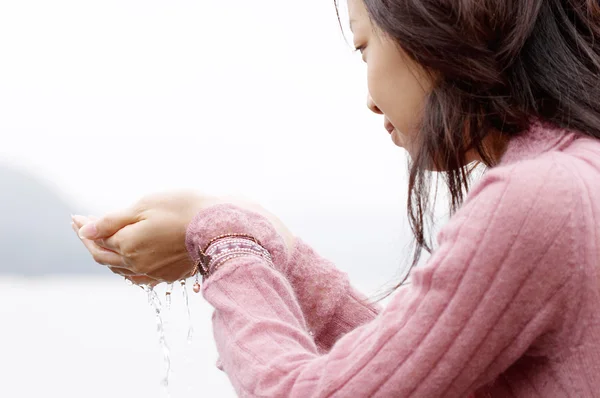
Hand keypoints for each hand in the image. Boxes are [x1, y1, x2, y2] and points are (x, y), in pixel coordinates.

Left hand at [71, 191, 295, 284]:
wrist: (218, 225)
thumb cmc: (181, 208)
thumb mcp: (143, 206)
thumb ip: (111, 221)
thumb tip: (84, 230)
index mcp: (127, 244)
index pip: (95, 240)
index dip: (83, 228)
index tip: (75, 218)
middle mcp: (137, 263)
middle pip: (104, 257)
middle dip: (91, 242)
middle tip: (83, 227)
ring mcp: (154, 272)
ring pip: (121, 269)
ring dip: (108, 256)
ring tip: (102, 242)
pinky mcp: (170, 276)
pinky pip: (140, 277)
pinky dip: (128, 269)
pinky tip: (128, 263)